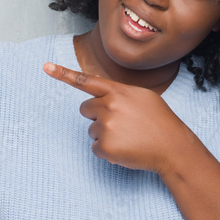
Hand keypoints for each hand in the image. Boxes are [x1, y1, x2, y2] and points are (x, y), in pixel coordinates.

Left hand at [43, 62, 193, 173]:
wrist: (173, 147)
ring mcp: (105, 127)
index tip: (46, 67)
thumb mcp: (143, 97)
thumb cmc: (160, 122)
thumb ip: (120, 94)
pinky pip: (95, 148)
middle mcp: (109, 106)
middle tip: (121, 124)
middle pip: (86, 109)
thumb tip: (102, 99)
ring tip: (129, 137)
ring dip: (105, 135)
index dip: (64, 74)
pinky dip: (108, 151)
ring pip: (91, 130)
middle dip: (98, 116)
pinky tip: (126, 149)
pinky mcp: (104, 147)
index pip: (86, 81)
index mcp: (118, 91)